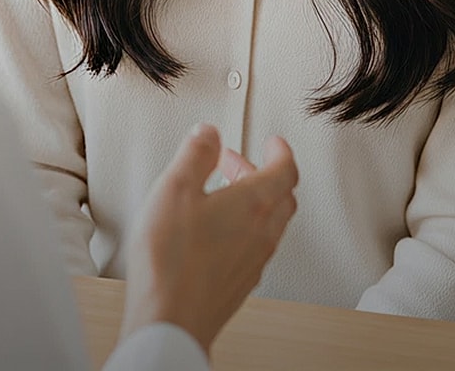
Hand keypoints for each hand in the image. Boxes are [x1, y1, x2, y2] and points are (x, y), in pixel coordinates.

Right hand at [120, 125, 297, 353]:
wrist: (169, 321)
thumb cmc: (172, 260)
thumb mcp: (176, 187)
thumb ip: (196, 152)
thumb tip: (209, 134)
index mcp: (253, 205)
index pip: (285, 171)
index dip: (281, 152)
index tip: (274, 143)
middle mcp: (261, 235)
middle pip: (281, 197)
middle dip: (262, 173)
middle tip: (238, 164)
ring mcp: (252, 262)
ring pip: (269, 224)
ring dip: (253, 201)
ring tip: (221, 193)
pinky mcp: (238, 284)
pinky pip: (254, 247)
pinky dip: (244, 227)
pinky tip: (216, 230)